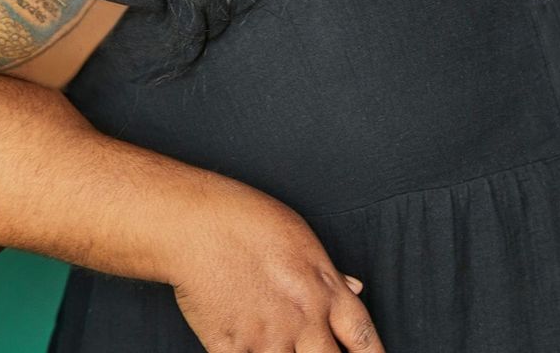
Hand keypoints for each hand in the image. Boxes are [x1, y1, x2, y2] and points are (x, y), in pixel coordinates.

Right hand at [170, 191, 384, 351]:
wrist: (196, 224)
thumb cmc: (247, 220)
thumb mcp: (300, 238)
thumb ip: (330, 273)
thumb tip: (355, 288)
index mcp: (323, 290)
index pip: (363, 341)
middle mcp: (302, 320)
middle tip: (316, 351)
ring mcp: (267, 339)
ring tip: (279, 345)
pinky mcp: (232, 349)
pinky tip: (247, 350)